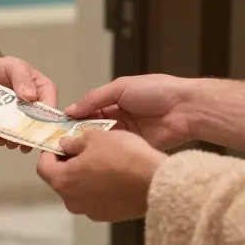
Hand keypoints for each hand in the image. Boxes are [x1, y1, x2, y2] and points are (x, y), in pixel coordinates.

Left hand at [0, 55, 58, 152]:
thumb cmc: (2, 68)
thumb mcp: (14, 67)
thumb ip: (22, 78)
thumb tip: (31, 97)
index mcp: (45, 92)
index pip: (50, 108)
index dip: (46, 119)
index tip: (37, 128)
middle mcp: (37, 109)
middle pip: (38, 126)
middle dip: (31, 135)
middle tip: (22, 142)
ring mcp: (22, 119)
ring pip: (23, 134)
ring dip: (17, 140)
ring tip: (8, 142)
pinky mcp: (8, 126)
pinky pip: (7, 136)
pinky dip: (3, 139)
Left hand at [37, 130, 166, 221]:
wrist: (155, 182)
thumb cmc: (124, 157)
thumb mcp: (95, 138)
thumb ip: (74, 142)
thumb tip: (65, 145)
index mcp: (63, 181)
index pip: (43, 166)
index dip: (49, 152)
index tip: (59, 142)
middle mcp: (72, 201)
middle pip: (61, 179)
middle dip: (68, 163)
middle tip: (83, 147)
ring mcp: (90, 211)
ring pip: (79, 190)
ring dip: (85, 176)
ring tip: (102, 160)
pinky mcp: (108, 216)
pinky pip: (96, 198)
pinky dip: (100, 187)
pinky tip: (115, 175)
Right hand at [64, 74, 193, 149]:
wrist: (185, 109)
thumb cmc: (157, 91)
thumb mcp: (120, 88)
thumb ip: (95, 98)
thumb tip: (72, 109)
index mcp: (114, 100)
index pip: (88, 110)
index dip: (74, 117)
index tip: (58, 126)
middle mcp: (119, 118)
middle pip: (93, 127)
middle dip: (78, 133)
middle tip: (61, 142)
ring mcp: (126, 134)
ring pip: (102, 141)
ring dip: (90, 144)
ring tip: (72, 150)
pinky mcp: (134, 148)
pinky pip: (116, 150)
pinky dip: (105, 153)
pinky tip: (90, 157)